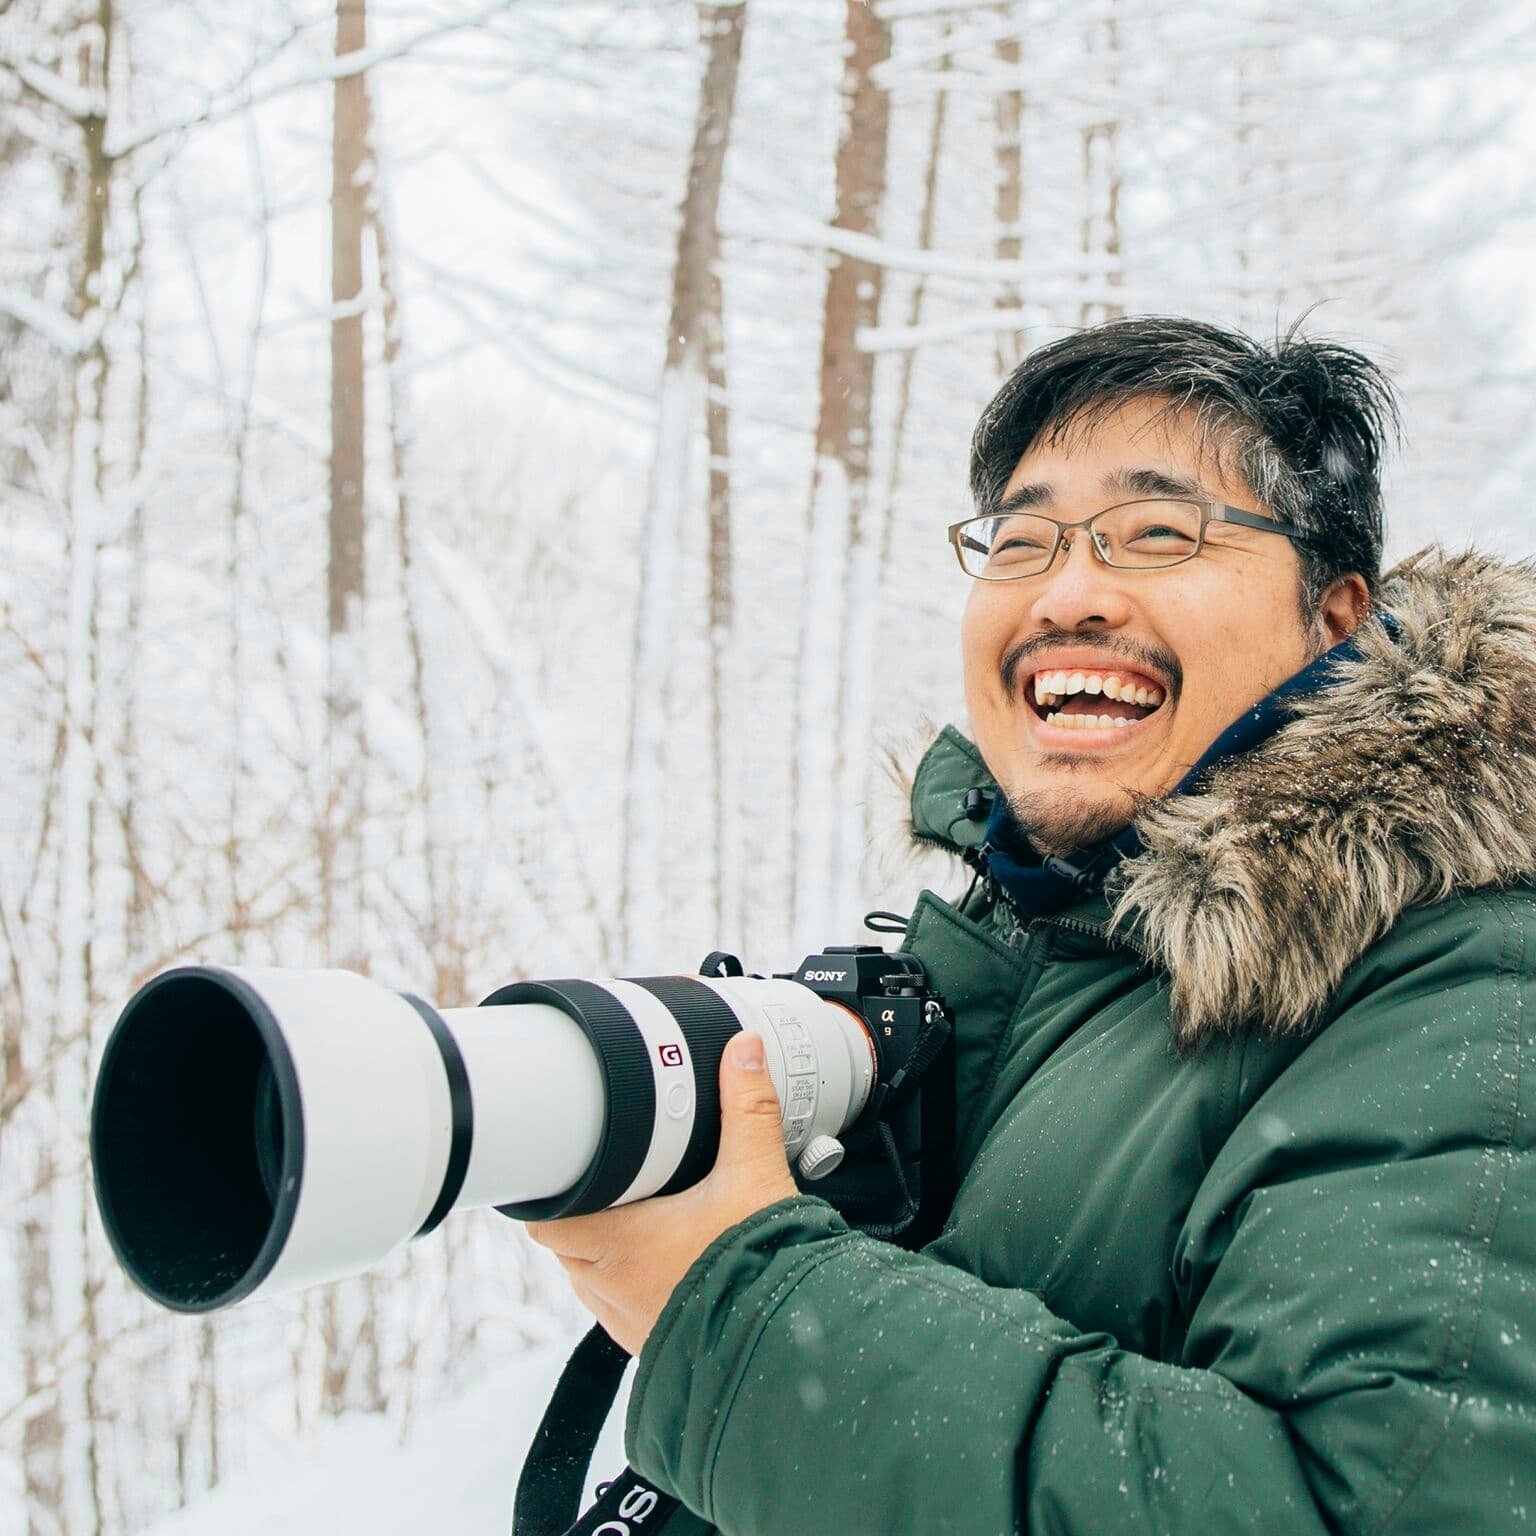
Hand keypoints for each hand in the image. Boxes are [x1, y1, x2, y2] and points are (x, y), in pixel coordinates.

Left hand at [526, 1030, 798, 1355]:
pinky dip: (632, 1278)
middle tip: (611, 1177)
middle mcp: (611, 1288)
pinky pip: (621, 1305)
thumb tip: (744, 1050)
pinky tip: (666, 1258)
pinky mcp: (654, 1341)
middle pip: (566, 1242)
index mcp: (617, 1244)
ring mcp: (630, 1320)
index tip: (562, 1164)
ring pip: (591, 1276)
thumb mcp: (756, 1176)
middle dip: (583, 1209)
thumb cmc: (763, 1272)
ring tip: (638, 1214)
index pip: (545, 1219)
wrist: (790, 1351)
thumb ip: (748, 1107)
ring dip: (604, 1248)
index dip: (549, 1191)